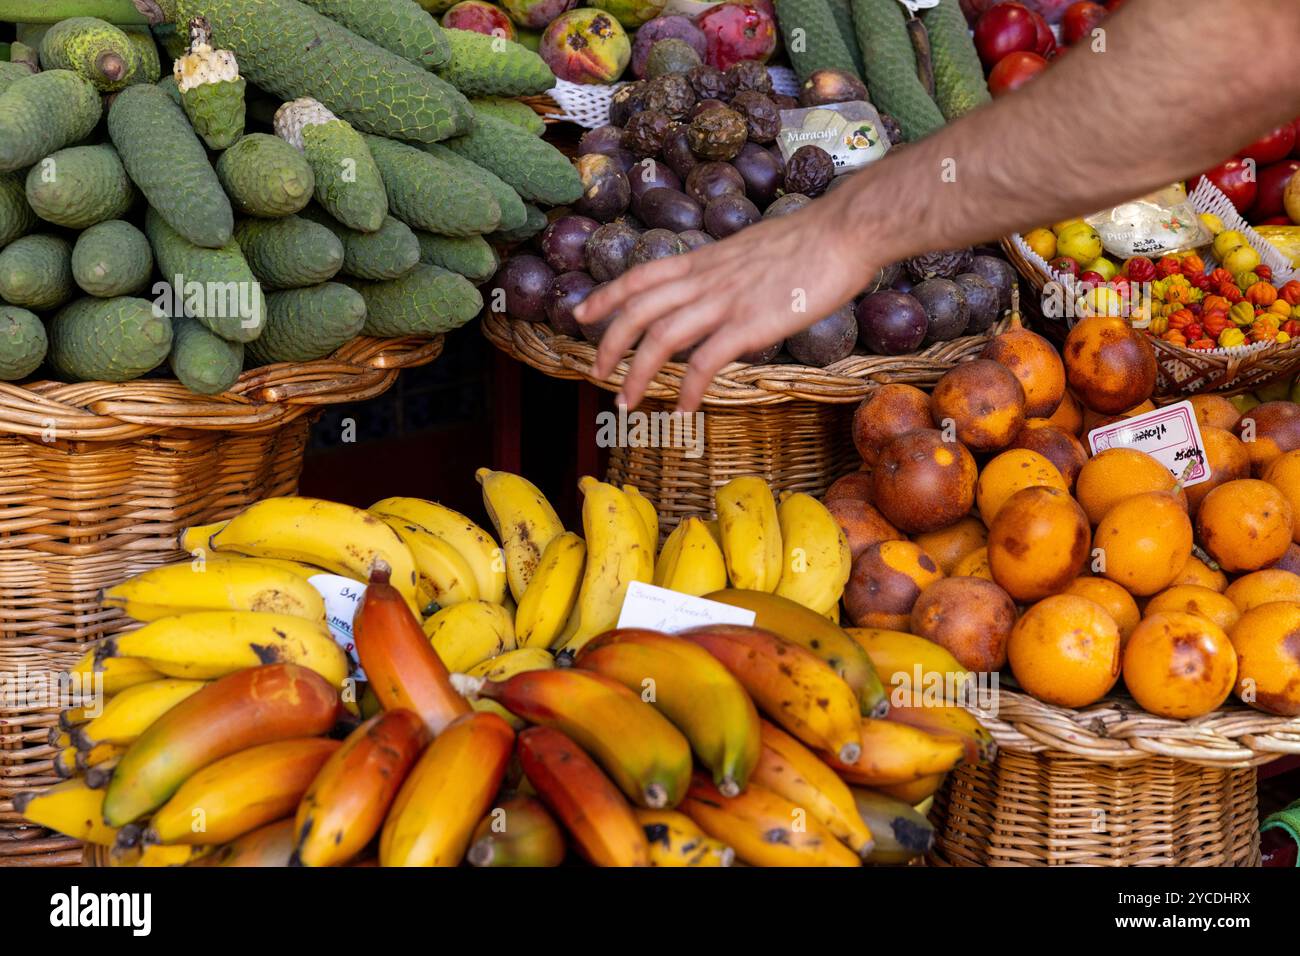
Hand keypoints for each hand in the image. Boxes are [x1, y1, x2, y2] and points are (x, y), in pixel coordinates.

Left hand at [574, 200, 879, 411]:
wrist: (843, 232)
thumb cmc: (808, 241)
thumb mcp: (749, 250)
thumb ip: (725, 273)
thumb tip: (717, 294)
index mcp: (704, 260)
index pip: (640, 276)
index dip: (605, 296)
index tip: (580, 314)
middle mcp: (705, 280)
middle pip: (638, 310)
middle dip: (609, 344)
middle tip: (595, 372)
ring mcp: (725, 301)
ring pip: (661, 338)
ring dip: (637, 374)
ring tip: (626, 401)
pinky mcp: (749, 324)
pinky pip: (706, 362)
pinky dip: (690, 389)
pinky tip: (685, 409)